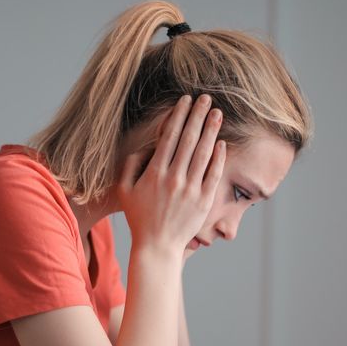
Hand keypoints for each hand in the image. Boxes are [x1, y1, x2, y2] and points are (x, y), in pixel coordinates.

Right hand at [118, 94, 225, 256]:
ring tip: (217, 113)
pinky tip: (222, 142)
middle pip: (188, 140)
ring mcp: (190, 190)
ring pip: (203, 153)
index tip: (185, 101)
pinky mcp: (203, 201)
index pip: (169, 137)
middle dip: (198, 116)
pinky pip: (213, 175)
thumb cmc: (139, 217)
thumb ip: (131, 165)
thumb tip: (145, 146)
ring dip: (211, 130)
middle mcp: (174, 178)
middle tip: (206, 98)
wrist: (157, 247)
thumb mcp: (124, 190)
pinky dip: (218, 157)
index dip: (178, 116)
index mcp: (154, 173)